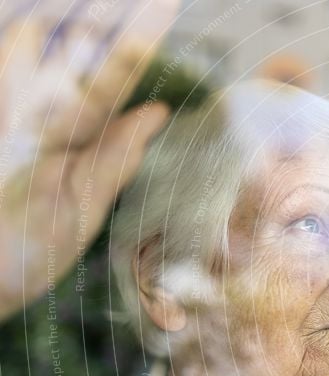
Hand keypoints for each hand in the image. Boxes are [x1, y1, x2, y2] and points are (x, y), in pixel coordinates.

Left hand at [0, 0, 177, 320]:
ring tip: (91, 11)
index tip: (167, 5)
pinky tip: (36, 36)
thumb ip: (113, 159)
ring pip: (26, 40)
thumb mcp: (78, 216)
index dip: (141, 37)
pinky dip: (24, 43)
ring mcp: (6, 109)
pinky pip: (7, 64)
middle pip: (68, 43)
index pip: (110, 74)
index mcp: (57, 134)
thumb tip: (154, 111)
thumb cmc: (23, 252)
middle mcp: (25, 109)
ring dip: (61, 22)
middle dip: (103, 17)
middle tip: (140, 1)